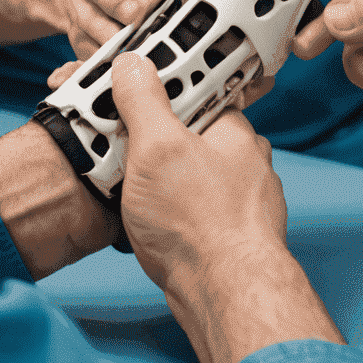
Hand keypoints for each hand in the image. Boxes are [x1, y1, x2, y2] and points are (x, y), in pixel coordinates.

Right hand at [110, 52, 338, 362]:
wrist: (227, 295)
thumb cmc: (201, 225)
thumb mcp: (157, 147)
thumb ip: (144, 101)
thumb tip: (132, 66)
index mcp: (232, 128)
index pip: (191, 91)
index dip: (154, 92)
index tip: (125, 96)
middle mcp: (242, 160)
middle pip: (186, 134)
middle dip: (151, 142)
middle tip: (119, 152)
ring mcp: (238, 199)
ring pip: (187, 175)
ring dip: (158, 181)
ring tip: (129, 192)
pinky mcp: (227, 232)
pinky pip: (191, 208)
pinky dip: (170, 213)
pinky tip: (151, 224)